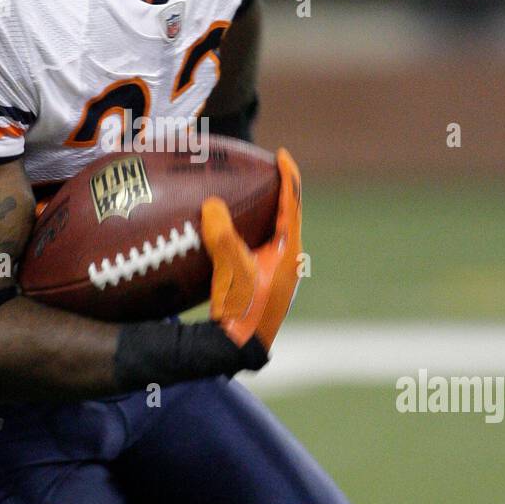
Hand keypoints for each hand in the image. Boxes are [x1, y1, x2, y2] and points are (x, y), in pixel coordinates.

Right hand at [200, 148, 301, 356]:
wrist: (240, 348)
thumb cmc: (243, 310)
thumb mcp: (232, 270)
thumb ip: (222, 236)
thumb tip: (212, 204)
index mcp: (289, 250)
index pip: (292, 204)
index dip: (288, 177)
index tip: (280, 155)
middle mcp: (288, 258)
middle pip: (286, 214)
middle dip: (277, 191)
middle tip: (263, 170)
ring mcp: (276, 271)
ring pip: (272, 231)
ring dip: (262, 211)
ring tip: (247, 194)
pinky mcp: (262, 281)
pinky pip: (257, 245)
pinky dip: (246, 231)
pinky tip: (225, 232)